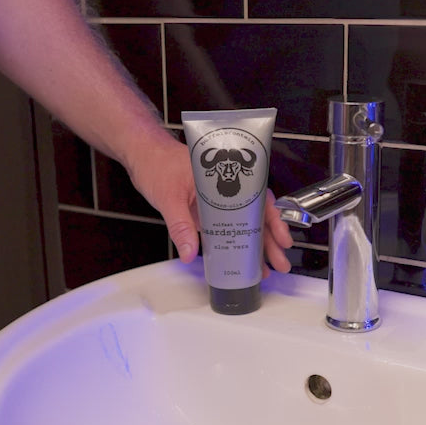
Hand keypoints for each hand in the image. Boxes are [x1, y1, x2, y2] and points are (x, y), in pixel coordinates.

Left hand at [127, 133, 292, 274]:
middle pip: (257, 216)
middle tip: (281, 263)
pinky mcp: (208, 211)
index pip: (257, 199)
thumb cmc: (157, 164)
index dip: (273, 220)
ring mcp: (218, 202)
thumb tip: (189, 253)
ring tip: (268, 269)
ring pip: (245, 224)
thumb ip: (180, 225)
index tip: (282, 238)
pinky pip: (227, 229)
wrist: (143, 155)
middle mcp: (226, 189)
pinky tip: (243, 261)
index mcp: (225, 179)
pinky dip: (236, 244)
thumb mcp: (168, 197)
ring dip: (257, 246)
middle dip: (271, 241)